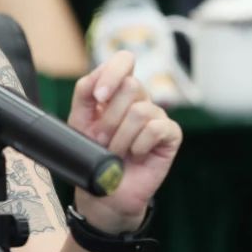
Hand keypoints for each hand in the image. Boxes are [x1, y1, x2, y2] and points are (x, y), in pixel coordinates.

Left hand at [66, 51, 181, 232]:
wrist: (104, 191)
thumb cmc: (93, 154)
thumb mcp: (80, 120)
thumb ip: (85, 93)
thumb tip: (97, 76)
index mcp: (118, 91)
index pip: (125, 60)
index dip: (112, 73)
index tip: (98, 98)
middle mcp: (140, 99)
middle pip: (131, 86)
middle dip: (110, 118)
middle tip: (103, 139)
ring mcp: (157, 116)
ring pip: (140, 111)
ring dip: (121, 137)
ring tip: (117, 152)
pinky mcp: (171, 136)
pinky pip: (156, 128)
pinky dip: (140, 144)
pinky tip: (136, 154)